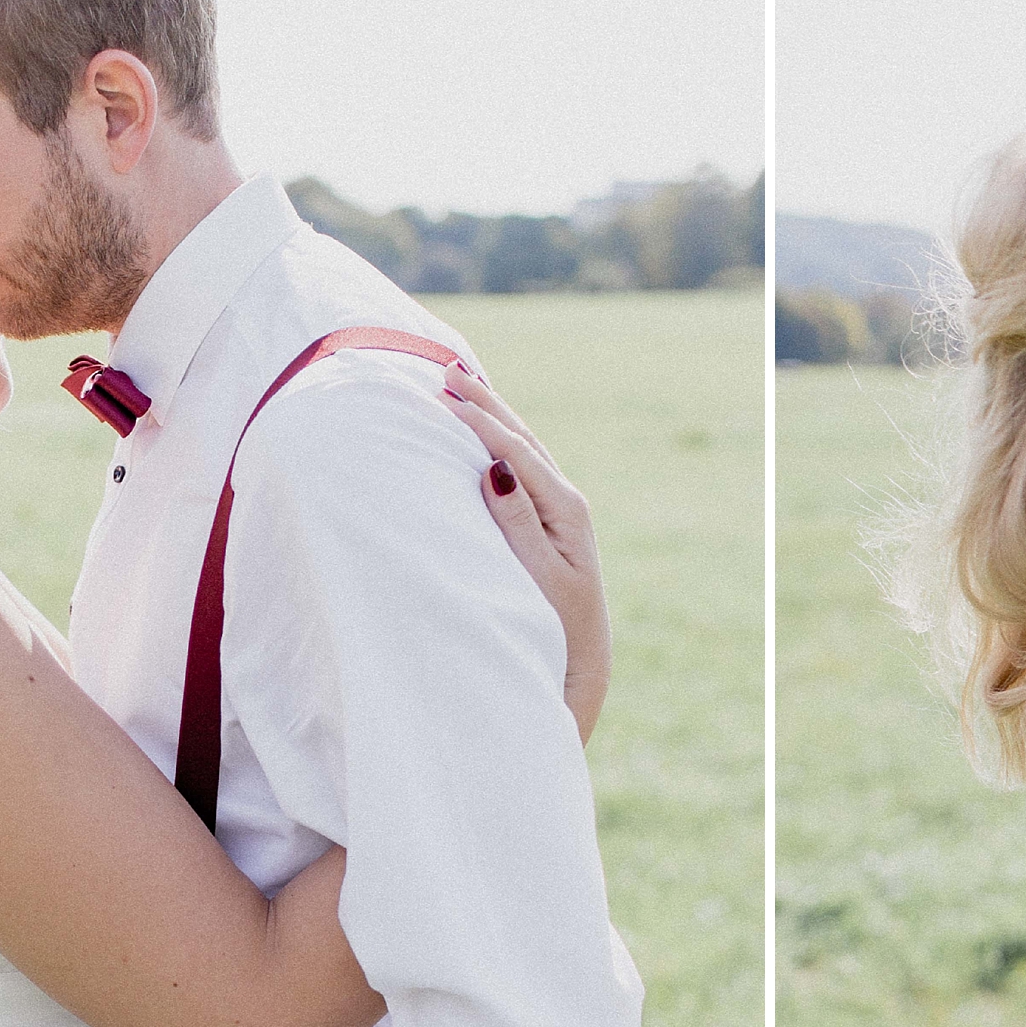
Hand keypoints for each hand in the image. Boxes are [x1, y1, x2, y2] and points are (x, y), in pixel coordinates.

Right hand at [445, 365, 609, 743]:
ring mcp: (559, 508)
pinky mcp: (548, 518)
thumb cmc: (555, 624)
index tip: (445, 394)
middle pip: (520, 438)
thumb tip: (495, 467)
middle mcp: (566, 501)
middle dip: (485, 401)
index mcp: (565, 509)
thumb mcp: (538, 575)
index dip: (480, 421)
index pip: (516, 452)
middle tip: (447, 368)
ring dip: (493, 412)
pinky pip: (520, 464)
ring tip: (463, 380)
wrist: (580, 659)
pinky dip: (501, 438)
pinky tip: (487, 425)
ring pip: (521, 446)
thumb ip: (517, 522)